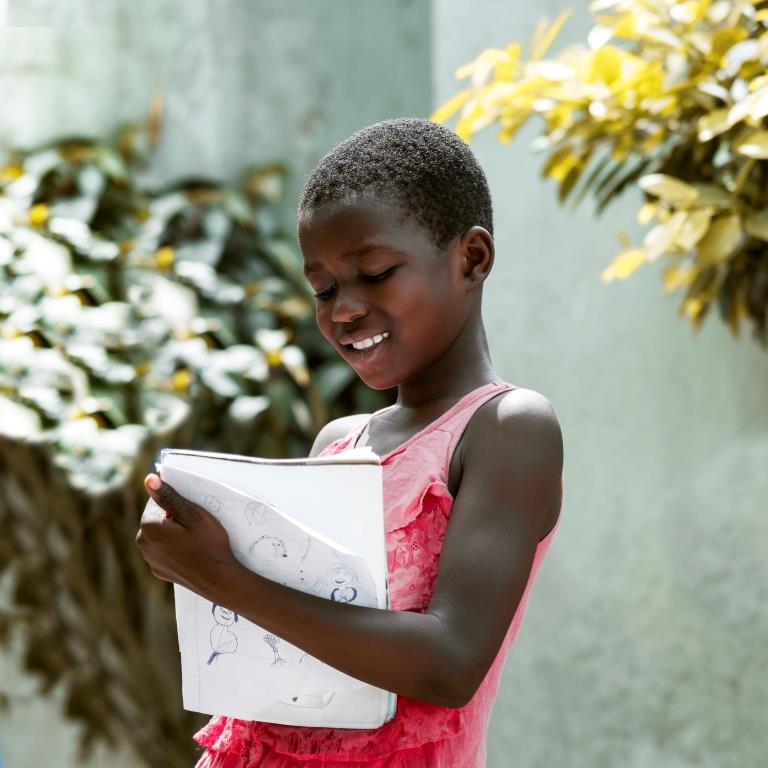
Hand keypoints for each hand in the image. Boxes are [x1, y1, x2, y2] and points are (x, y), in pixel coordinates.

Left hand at [135, 475, 241, 597]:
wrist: (219, 580)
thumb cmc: (209, 545)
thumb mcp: (194, 515)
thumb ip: (169, 496)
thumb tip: (149, 479)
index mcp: (148, 526)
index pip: (158, 502)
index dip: (178, 505)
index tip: (193, 515)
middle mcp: (143, 543)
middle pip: (158, 518)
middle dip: (174, 519)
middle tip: (196, 528)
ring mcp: (150, 559)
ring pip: (161, 535)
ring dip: (174, 533)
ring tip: (195, 541)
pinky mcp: (159, 570)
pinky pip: (164, 551)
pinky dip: (175, 549)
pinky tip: (191, 554)